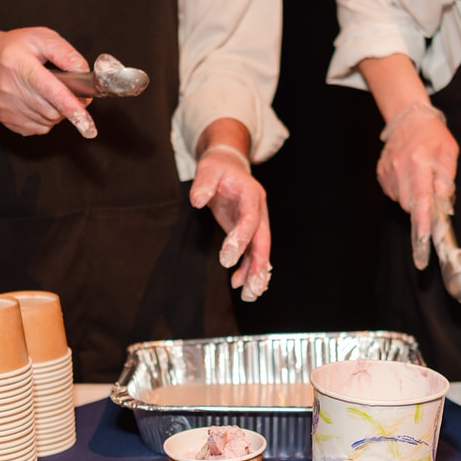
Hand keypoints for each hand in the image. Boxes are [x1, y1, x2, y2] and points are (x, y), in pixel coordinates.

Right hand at [0, 27, 96, 137]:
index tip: (87, 123)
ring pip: (48, 121)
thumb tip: (84, 74)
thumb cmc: (13, 48)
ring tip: (46, 93)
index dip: (72, 108)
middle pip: (54, 110)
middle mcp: (11, 88)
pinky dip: (45, 119)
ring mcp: (7, 107)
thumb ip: (66, 54)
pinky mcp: (7, 120)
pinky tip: (36, 103)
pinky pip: (38, 128)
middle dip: (67, 105)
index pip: (52, 92)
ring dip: (56, 112)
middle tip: (65, 90)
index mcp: (21, 65)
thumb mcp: (41, 38)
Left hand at [190, 145, 271, 301]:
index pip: (251, 220)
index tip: (227, 259)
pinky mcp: (248, 230)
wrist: (228, 165)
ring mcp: (256, 222)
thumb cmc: (218, 168)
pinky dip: (247, 268)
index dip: (242, 240)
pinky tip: (239, 283)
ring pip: (260, 250)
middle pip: (263, 240)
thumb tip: (198, 201)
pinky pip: (251, 252)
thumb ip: (203, 184)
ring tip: (250, 294)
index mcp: (252, 195)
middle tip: (252, 287)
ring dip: (256, 273)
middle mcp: (259, 211)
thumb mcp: (208, 169)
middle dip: (258, 265)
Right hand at [376, 102, 458, 268]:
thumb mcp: (449, 153)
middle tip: (431, 191)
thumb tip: (444, 203)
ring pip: (401, 201)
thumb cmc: (432, 135)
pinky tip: (408, 176)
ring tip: (419, 178)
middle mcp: (400, 167)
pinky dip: (403, 190)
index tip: (424, 239)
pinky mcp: (381, 173)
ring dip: (412, 197)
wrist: (408, 119)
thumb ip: (447, 178)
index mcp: (419, 161)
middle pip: (410, 204)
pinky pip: (393, 193)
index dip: (423, 221)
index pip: (421, 198)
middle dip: (422, 205)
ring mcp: (388, 171)